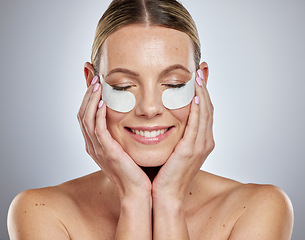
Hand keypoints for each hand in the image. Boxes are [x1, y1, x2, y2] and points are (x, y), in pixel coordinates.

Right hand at [77, 77, 150, 198]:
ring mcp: (98, 149)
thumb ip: (120, 132)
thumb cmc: (134, 170)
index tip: (96, 82)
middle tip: (94, 77)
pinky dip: (98, 114)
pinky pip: (98, 130)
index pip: (85, 116)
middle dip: (87, 94)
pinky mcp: (108, 152)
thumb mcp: (124, 148)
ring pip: (87, 119)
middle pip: (82, 114)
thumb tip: (129, 116)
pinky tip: (104, 102)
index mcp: (95, 144)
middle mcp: (92, 145)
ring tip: (98, 84)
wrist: (137, 191)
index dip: (88, 98)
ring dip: (91, 100)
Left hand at [152, 71, 214, 200]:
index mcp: (202, 141)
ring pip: (204, 114)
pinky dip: (197, 109)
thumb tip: (167, 120)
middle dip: (204, 89)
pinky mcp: (191, 150)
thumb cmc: (167, 173)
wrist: (166, 195)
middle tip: (200, 71)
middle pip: (207, 109)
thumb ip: (176, 134)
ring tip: (198, 77)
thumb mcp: (174, 149)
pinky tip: (195, 96)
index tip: (198, 77)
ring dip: (202, 94)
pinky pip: (196, 125)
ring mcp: (200, 146)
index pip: (204, 112)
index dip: (203, 93)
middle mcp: (205, 141)